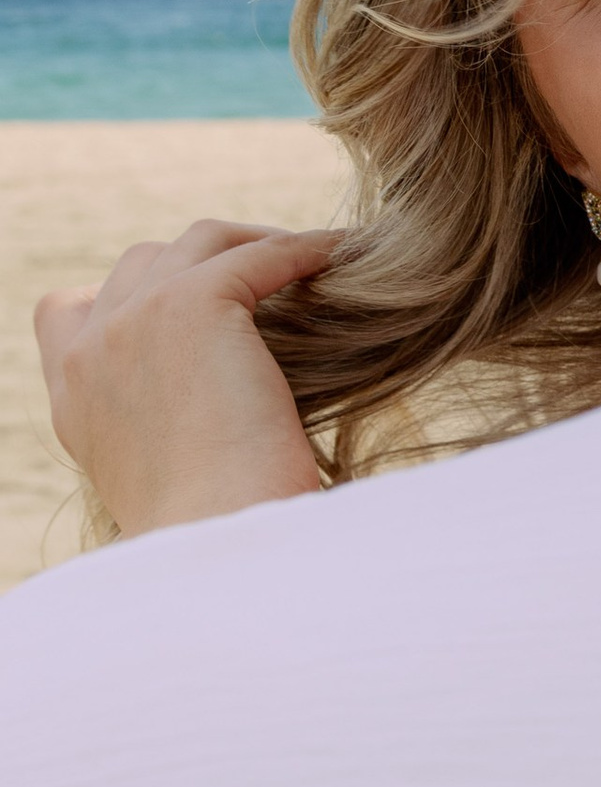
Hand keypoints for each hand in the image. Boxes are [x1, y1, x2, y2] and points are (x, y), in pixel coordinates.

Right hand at [36, 221, 339, 537]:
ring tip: (307, 256)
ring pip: (199, 244)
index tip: (187, 307)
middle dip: (204, 263)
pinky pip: (260, 254)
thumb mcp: (164, 476)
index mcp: (73, 396)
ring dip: (255, 243)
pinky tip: (345, 255)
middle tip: (271, 278)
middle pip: (143, 264)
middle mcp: (89, 352)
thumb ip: (163, 424)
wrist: (221, 543)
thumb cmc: (218, 532)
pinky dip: (306, 248)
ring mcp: (134, 319)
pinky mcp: (192, 302)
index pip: (69, 311)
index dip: (129, 296)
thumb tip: (217, 399)